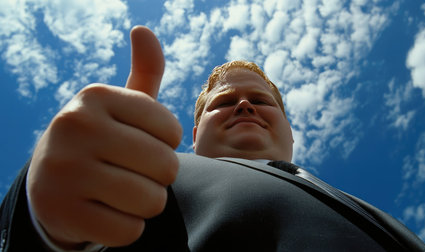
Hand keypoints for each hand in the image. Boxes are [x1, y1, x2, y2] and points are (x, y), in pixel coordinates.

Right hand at [26, 26, 181, 247]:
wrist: (50, 179)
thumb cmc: (103, 138)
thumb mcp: (121, 105)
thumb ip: (143, 72)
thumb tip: (143, 31)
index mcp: (96, 96)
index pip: (173, 129)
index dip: (167, 143)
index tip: (143, 143)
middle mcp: (75, 126)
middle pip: (166, 166)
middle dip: (160, 176)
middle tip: (136, 172)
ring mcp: (65, 171)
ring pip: (151, 201)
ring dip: (147, 202)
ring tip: (124, 191)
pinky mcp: (63, 213)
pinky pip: (129, 230)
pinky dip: (128, 227)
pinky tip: (109, 212)